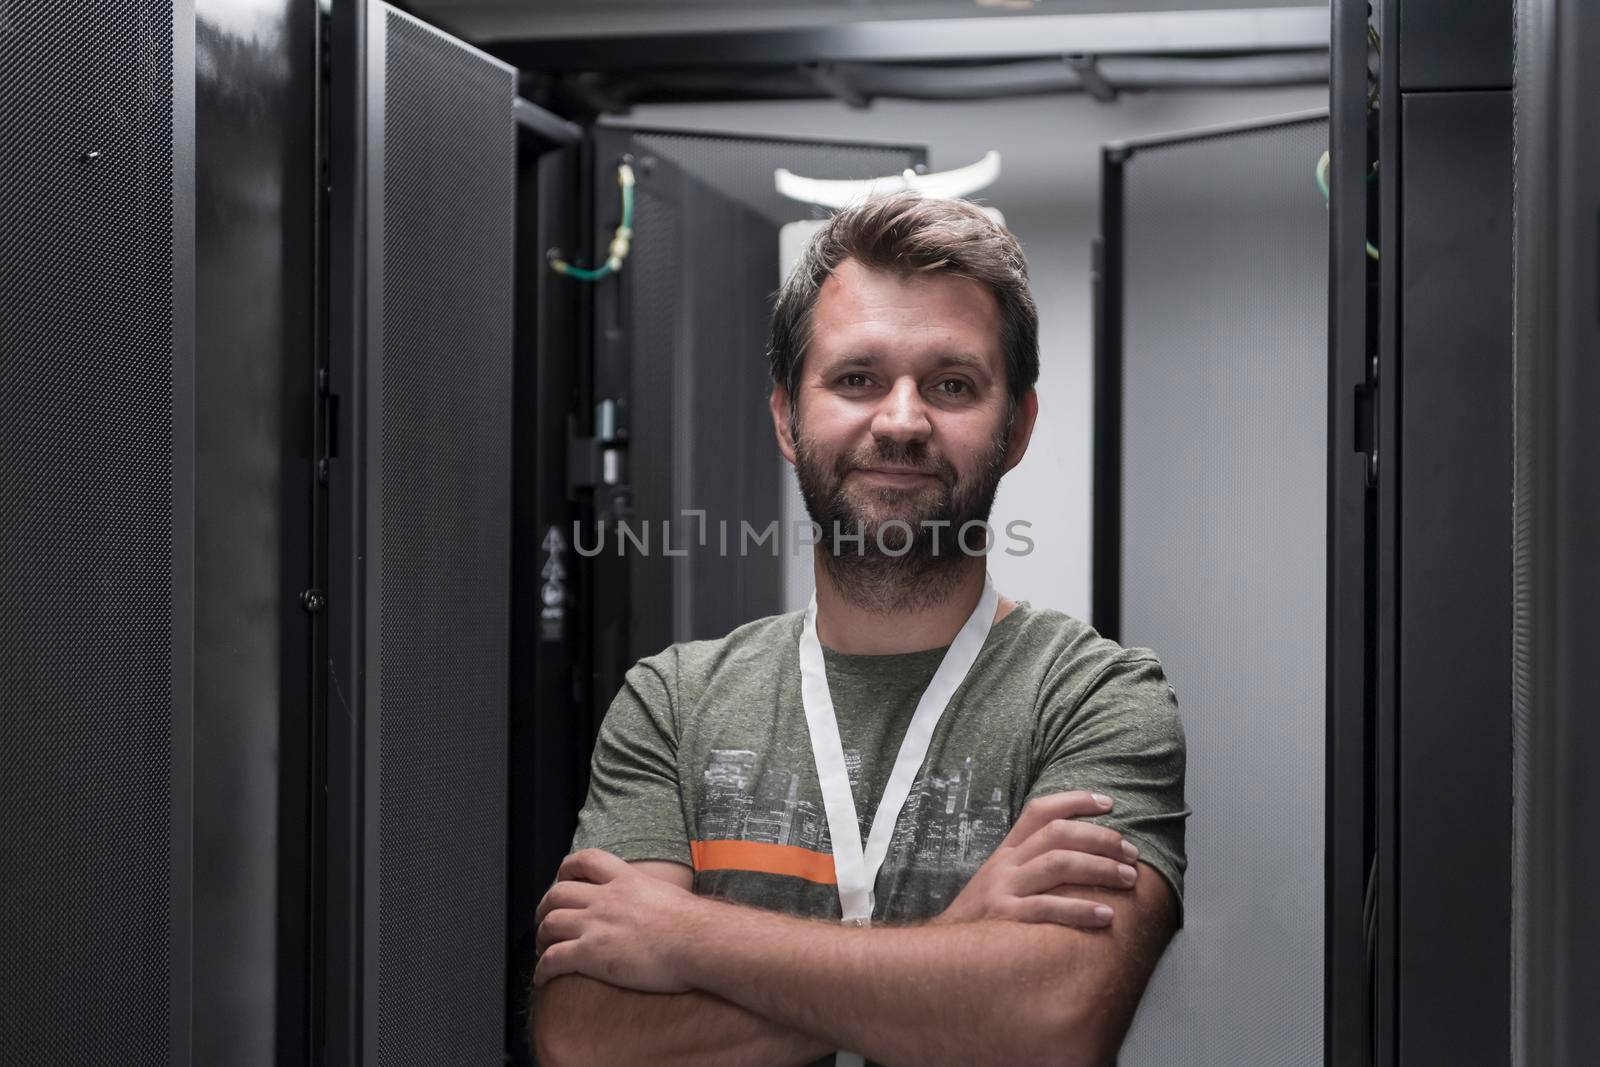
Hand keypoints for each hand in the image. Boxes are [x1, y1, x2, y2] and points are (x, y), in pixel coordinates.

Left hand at [533, 849, 700, 992]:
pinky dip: (542, 969)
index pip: (587, 860)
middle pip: (558, 893)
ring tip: (542, 948)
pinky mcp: (591, 954)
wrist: (699, 942)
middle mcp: (606, 898)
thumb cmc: (696, 924)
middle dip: (545, 906)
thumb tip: (659, 906)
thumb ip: (653, 896)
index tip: (562, 878)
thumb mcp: (670, 895)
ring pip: (550, 923)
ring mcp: (596, 924)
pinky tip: (543, 978)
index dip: (567, 868)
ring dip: (540, 937)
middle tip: (545, 919)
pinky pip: (553, 959)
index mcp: (627, 880)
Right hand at [934, 790, 1139, 928]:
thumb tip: (1086, 858)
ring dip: (1099, 868)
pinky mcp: (1006, 919)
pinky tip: (1106, 916)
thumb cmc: (985, 918)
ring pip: (1058, 865)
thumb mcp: (1001, 882)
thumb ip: (1033, 867)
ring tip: (1128, 878)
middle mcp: (1006, 865)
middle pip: (1057, 834)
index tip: (1109, 803)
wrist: (945, 953)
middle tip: (1132, 853)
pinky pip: (1048, 909)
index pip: (1040, 811)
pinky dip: (1080, 910)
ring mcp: (1005, 890)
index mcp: (1007, 852)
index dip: (1075, 800)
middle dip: (1100, 839)